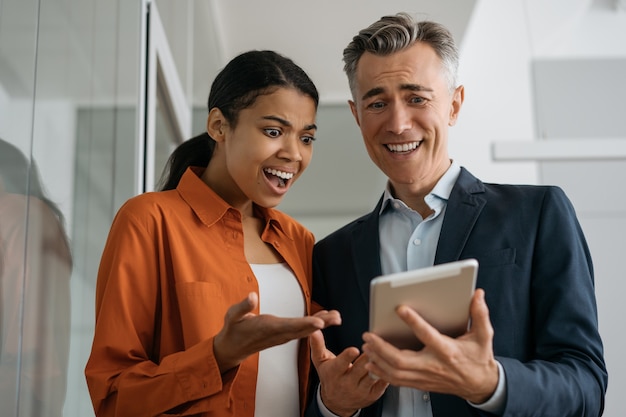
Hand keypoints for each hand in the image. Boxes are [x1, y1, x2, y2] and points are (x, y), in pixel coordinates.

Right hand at [214, 292, 340, 372]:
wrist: (233, 348)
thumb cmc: (233, 329)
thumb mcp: (232, 316)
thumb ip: (243, 307)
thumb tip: (252, 295)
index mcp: (267, 328)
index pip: (289, 326)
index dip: (305, 325)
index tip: (320, 324)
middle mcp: (278, 334)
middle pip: (303, 329)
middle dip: (321, 323)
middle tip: (337, 318)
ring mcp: (282, 336)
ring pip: (305, 330)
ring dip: (322, 323)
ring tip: (337, 317)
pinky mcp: (284, 335)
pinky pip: (301, 330)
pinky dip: (314, 324)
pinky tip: (325, 318)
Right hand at [310, 329, 387, 416]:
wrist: (336, 402)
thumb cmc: (329, 377)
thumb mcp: (320, 362)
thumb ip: (317, 345)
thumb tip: (314, 330)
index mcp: (333, 374)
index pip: (340, 365)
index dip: (347, 357)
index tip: (354, 349)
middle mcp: (347, 384)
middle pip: (360, 368)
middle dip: (368, 356)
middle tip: (374, 344)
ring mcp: (360, 391)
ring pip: (372, 375)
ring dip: (378, 363)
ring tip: (382, 351)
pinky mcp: (372, 395)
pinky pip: (382, 382)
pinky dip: (386, 372)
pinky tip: (388, 363)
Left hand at [362, 288, 498, 403]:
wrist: (479, 385)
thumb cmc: (479, 359)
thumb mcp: (484, 336)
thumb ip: (480, 314)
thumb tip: (478, 295)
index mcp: (447, 350)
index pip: (427, 335)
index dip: (413, 322)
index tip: (400, 309)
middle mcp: (433, 365)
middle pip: (401, 360)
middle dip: (382, 348)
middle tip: (369, 335)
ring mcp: (425, 377)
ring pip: (396, 372)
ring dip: (378, 360)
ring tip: (367, 347)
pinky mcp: (421, 384)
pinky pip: (397, 381)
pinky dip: (382, 373)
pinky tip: (372, 363)